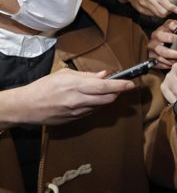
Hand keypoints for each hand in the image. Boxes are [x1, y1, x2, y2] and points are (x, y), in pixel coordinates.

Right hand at [9, 68, 134, 125]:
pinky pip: (92, 112)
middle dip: (118, 93)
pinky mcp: (74, 120)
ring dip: (107, 98)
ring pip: (101, 106)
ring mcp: (77, 112)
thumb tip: (104, 75)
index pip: (105, 87)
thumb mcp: (64, 75)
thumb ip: (86, 75)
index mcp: (76, 86)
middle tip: (122, 86)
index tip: (131, 84)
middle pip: (108, 99)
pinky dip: (96, 104)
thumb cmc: (44, 87)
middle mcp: (78, 100)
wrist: (26, 107)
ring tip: (104, 91)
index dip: (120, 86)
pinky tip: (91, 99)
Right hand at [116, 0, 176, 16]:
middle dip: (169, 11)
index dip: (171, 7)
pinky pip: (152, 15)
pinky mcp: (140, 9)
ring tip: (164, 7)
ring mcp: (142, 4)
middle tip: (171, 8)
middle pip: (161, 11)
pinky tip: (157, 7)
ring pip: (157, 14)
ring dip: (163, 12)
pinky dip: (157, 12)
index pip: (163, 0)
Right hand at [148, 19, 176, 68]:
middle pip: (164, 51)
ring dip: (174, 60)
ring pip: (163, 59)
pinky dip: (169, 65)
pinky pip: (160, 65)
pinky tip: (175, 62)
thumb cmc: (166, 32)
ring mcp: (151, 53)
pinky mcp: (151, 60)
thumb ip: (175, 25)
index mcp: (157, 34)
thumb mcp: (170, 25)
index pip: (168, 38)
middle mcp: (152, 44)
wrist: (157, 39)